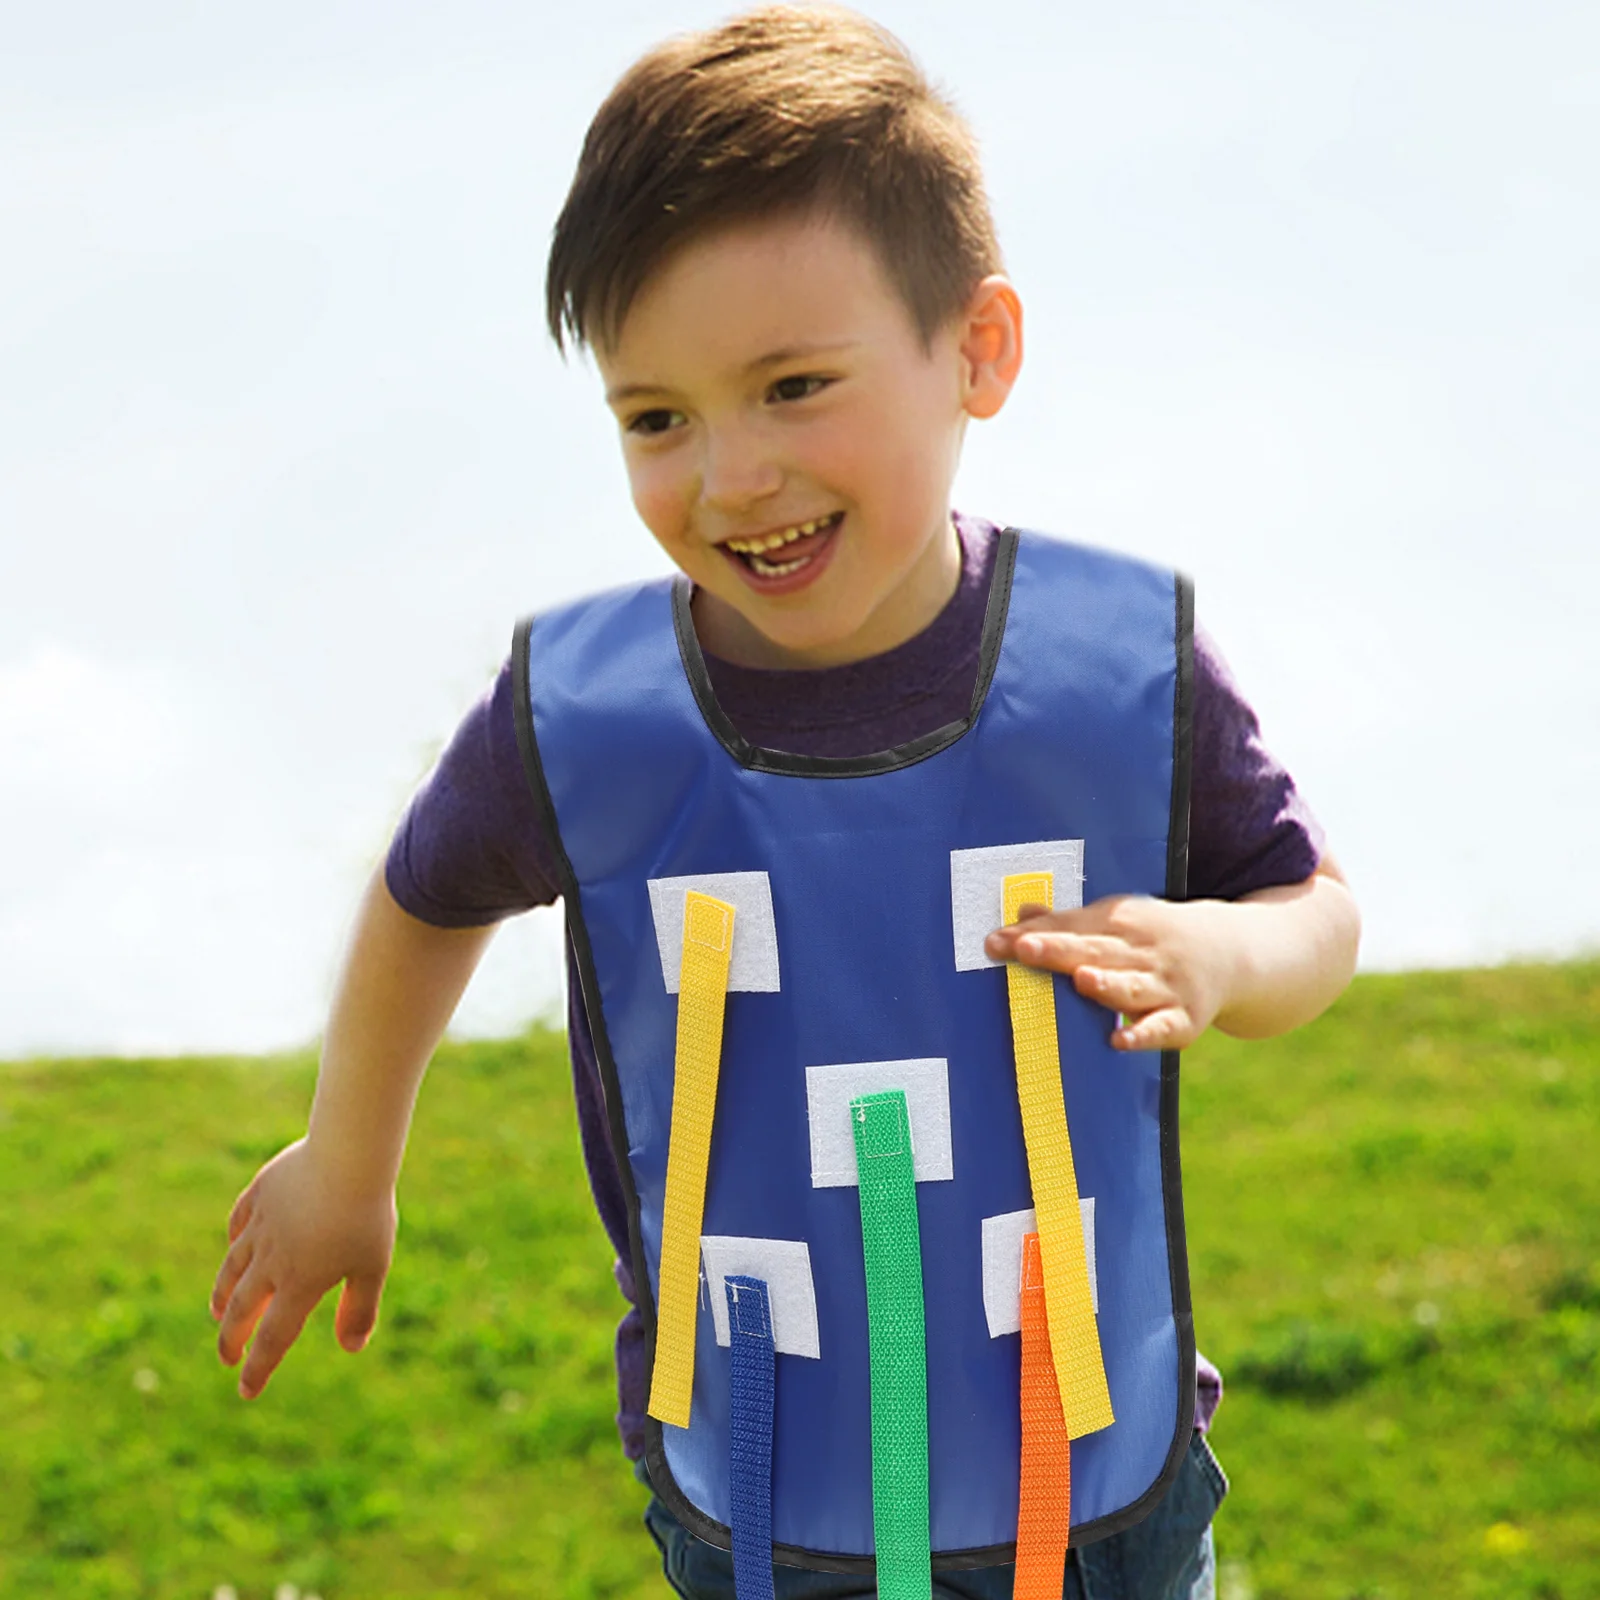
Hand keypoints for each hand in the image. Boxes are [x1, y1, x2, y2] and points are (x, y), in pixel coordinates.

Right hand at [210, 1137, 396, 1399]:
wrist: (346, 1155)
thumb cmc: (365, 1213)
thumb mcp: (372, 1266)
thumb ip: (360, 1309)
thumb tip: (351, 1348)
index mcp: (299, 1284)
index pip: (272, 1339)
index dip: (258, 1369)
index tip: (246, 1391)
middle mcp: (271, 1260)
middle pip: (242, 1309)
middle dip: (232, 1339)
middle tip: (227, 1357)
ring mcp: (261, 1226)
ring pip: (232, 1268)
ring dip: (224, 1295)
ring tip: (220, 1312)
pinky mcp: (260, 1194)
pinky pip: (239, 1223)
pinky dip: (236, 1241)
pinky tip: (237, 1246)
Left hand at [983, 894, 1234, 1051]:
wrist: (1233, 953)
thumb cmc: (1154, 937)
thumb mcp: (1117, 920)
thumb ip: (1067, 923)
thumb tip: (1020, 911)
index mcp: (1123, 920)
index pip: (1072, 926)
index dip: (1035, 933)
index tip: (995, 941)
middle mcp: (1144, 950)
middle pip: (1096, 950)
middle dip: (1059, 950)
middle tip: (1024, 948)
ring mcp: (1165, 985)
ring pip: (1131, 986)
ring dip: (1107, 984)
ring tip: (1081, 980)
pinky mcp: (1183, 1020)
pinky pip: (1161, 1028)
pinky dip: (1142, 1034)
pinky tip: (1118, 1040)